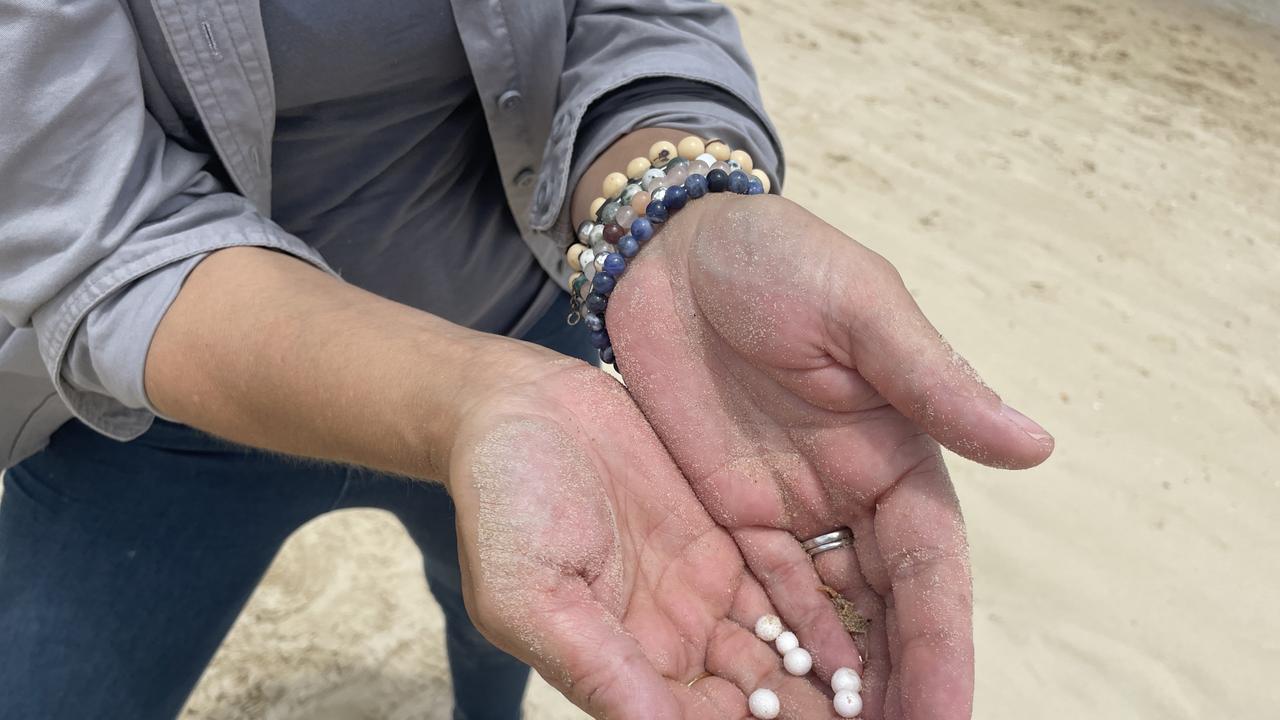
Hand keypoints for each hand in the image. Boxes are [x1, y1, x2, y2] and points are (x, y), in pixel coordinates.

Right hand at [445, 357, 841, 718]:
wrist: (518, 405)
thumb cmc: (504, 499)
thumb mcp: (533, 591)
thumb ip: (597, 666)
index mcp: (619, 667)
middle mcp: (668, 641)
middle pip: (751, 702)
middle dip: (808, 718)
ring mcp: (699, 591)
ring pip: (777, 654)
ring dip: (826, 680)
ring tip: (886, 695)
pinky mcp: (723, 540)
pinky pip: (783, 588)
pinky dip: (823, 616)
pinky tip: (873, 632)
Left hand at [604, 194, 1055, 719]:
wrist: (671, 248)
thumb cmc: (776, 259)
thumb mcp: (861, 309)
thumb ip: (933, 383)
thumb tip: (1035, 447)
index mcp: (900, 450)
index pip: (932, 569)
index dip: (940, 644)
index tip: (947, 715)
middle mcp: (854, 493)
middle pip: (887, 610)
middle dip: (897, 684)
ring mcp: (791, 509)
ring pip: (828, 616)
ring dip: (840, 684)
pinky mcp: (729, 511)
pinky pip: (761, 594)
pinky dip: (779, 647)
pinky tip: (781, 699)